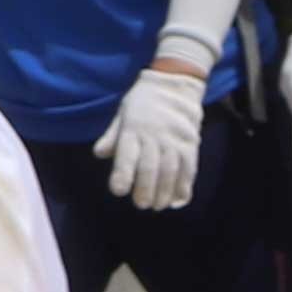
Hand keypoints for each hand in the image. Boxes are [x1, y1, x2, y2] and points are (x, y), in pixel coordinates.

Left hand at [98, 63, 204, 211]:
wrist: (175, 84)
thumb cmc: (142, 102)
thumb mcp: (122, 114)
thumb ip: (112, 136)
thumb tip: (99, 153)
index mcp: (133, 129)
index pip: (127, 154)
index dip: (123, 173)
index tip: (119, 191)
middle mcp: (155, 135)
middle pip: (151, 165)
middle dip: (146, 188)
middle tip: (141, 205)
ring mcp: (175, 140)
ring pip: (171, 169)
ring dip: (165, 191)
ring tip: (158, 206)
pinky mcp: (191, 143)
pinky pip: (189, 167)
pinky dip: (184, 185)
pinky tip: (177, 200)